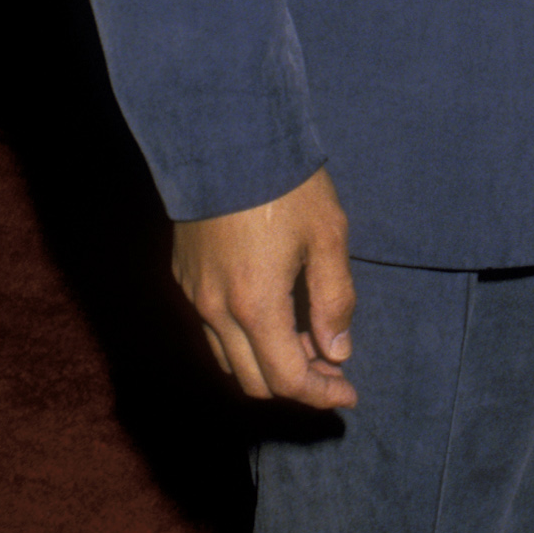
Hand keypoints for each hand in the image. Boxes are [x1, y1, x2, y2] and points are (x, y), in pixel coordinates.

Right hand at [172, 165, 357, 408]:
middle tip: (332, 369)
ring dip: (267, 365)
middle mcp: (217, 311)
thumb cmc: (286, 184)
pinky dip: (242, 340)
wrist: (227, 138)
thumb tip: (338, 351)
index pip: (287, 379)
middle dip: (297, 385)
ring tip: (305, 344)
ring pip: (229, 360)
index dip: (321, 394)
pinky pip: (212, 330)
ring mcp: (195, 296)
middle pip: (255, 381)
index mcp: (256, 305)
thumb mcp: (327, 236)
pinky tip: (270, 316)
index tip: (348, 393)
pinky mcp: (185, 277)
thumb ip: (335, 299)